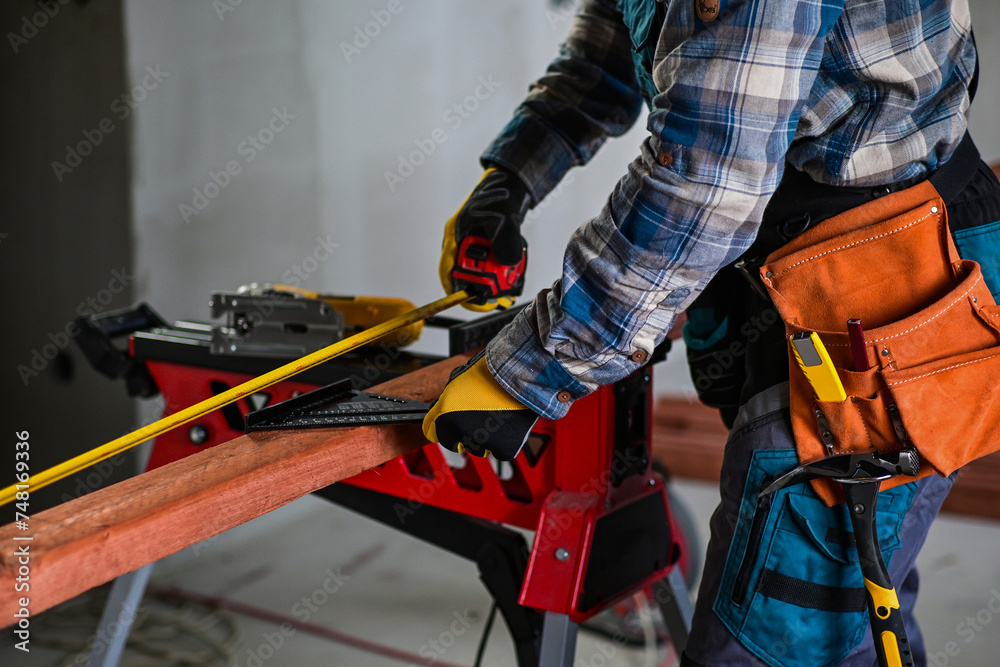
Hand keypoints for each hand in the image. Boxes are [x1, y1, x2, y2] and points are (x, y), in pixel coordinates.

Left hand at [422, 351, 538, 459]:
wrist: (517, 373)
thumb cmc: (490, 372)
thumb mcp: (458, 380)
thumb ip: (447, 400)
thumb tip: (443, 409)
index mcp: (445, 414)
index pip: (431, 432)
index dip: (440, 427)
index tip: (446, 428)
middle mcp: (459, 431)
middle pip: (455, 442)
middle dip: (462, 433)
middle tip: (477, 419)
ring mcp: (481, 442)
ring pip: (477, 448)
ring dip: (483, 438)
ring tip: (495, 418)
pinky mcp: (503, 448)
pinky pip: (498, 451)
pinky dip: (502, 443)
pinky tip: (506, 426)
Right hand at [439, 166, 531, 311]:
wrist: (510, 188)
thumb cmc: (499, 197)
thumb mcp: (502, 217)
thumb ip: (505, 239)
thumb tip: (508, 263)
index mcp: (456, 235)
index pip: (448, 270)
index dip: (457, 290)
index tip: (474, 301)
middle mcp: (462, 245)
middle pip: (466, 277)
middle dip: (484, 290)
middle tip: (501, 297)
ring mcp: (475, 249)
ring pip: (483, 275)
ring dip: (498, 282)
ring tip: (513, 285)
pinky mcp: (489, 251)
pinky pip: (495, 269)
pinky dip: (507, 274)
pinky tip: (517, 274)